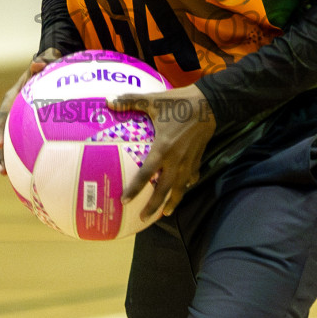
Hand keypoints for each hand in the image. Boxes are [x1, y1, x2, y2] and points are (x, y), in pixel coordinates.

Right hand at [0, 47, 62, 172]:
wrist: (50, 66)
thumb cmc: (48, 64)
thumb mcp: (46, 61)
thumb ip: (43, 63)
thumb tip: (38, 64)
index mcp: (12, 97)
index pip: (3, 115)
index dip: (0, 129)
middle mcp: (12, 110)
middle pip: (1, 133)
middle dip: (0, 152)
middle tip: (3, 169)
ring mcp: (17, 119)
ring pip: (9, 140)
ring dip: (6, 157)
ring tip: (6, 175)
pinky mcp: (25, 125)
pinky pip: (22, 141)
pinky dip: (22, 155)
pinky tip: (29, 171)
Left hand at [112, 84, 215, 219]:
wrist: (209, 103)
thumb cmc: (179, 103)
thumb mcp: (153, 100)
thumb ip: (129, 101)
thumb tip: (107, 101)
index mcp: (162, 149)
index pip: (146, 175)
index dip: (135, 189)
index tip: (125, 200)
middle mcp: (176, 160)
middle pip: (164, 189)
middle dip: (154, 205)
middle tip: (143, 217)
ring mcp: (188, 161)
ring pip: (180, 188)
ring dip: (173, 202)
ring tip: (165, 213)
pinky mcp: (198, 158)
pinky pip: (192, 177)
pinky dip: (187, 185)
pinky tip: (184, 188)